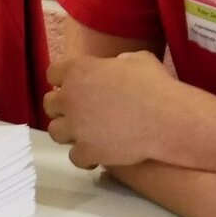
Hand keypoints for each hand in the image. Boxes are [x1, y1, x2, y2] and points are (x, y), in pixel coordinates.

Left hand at [44, 51, 181, 168]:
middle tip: (78, 112)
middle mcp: (70, 98)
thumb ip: (119, 62)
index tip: (73, 86)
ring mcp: (75, 127)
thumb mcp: (137, 60)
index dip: (62, 80)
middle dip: (61, 108)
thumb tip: (118, 65)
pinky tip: (97, 155)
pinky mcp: (86, 151)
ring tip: (85, 135)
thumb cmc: (155, 85)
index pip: (52, 73)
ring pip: (55, 132)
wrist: (166, 119)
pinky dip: (84, 156)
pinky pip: (74, 156)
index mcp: (79, 70)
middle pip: (49, 104)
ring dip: (68, 133)